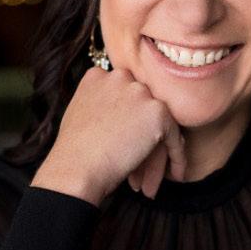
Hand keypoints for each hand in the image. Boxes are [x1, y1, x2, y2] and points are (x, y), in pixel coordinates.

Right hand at [31, 65, 186, 204]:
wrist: (76, 169)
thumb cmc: (73, 152)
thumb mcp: (80, 114)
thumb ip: (100, 103)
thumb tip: (123, 115)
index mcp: (98, 75)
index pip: (125, 91)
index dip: (131, 115)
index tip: (131, 136)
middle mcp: (120, 77)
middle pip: (144, 104)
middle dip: (146, 131)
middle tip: (145, 158)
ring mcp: (140, 92)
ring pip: (160, 120)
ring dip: (161, 148)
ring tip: (162, 173)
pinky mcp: (157, 112)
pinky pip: (174, 136)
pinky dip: (177, 156)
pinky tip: (177, 174)